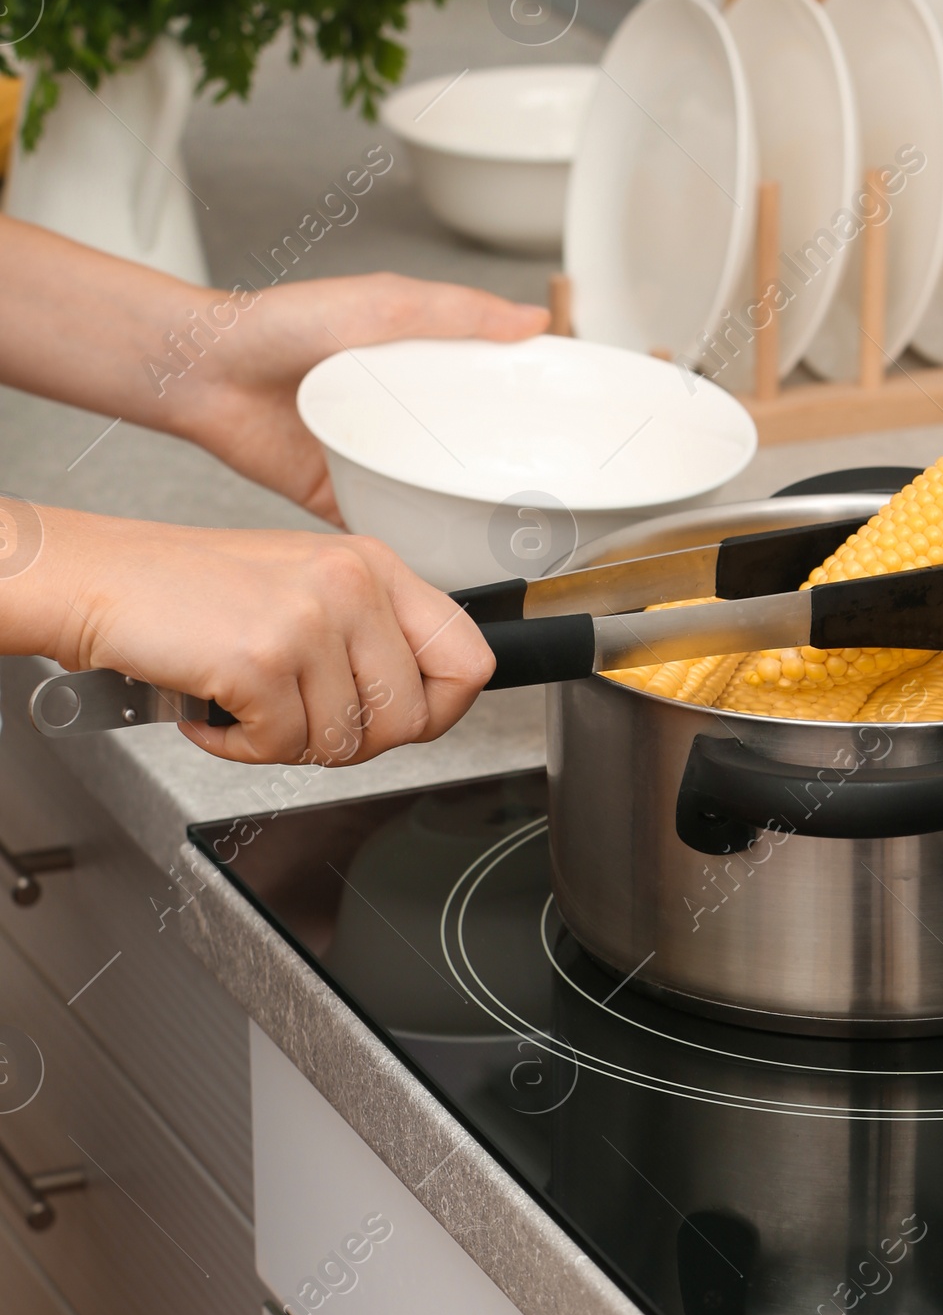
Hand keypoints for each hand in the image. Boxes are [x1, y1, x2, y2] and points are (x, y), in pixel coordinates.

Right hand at [16, 507, 494, 766]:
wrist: (102, 579)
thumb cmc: (194, 592)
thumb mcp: (306, 589)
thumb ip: (370, 637)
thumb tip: (427, 706)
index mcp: (374, 565)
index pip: (469, 657)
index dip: (440, 710)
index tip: (399, 721)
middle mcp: (352, 583)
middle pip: (410, 719)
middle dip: (350, 742)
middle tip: (296, 720)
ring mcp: (309, 619)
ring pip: (343, 743)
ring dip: (284, 745)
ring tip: (245, 704)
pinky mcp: (260, 659)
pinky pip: (279, 749)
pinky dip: (237, 748)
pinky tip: (212, 709)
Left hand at [166, 273, 546, 520]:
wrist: (208, 372)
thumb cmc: (284, 323)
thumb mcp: (384, 300)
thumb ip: (458, 310)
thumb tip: (532, 320)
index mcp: (423, 364)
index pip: (494, 387)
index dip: (535, 406)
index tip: (579, 427)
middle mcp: (406, 414)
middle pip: (474, 446)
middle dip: (512, 467)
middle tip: (556, 487)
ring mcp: (377, 457)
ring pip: (437, 491)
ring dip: (467, 508)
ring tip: (514, 528)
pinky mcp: (343, 494)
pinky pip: (389, 523)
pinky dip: (414, 539)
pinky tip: (446, 551)